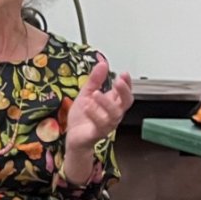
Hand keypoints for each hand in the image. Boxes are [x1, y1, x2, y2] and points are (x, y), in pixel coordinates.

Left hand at [63, 59, 133, 180]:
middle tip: (118, 81)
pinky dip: (94, 114)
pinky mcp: (97, 133)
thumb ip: (94, 80)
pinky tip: (87, 105)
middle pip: (126, 103)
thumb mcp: (86, 93)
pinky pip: (100, 125)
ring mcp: (107, 124)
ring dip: (106, 103)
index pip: (125, 93)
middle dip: (124, 92)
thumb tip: (102, 63)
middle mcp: (113, 114)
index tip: (124, 74)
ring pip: (114, 114)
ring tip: (96, 93)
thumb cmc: (83, 117)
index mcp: (112, 103)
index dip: (127, 84)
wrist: (73, 136)